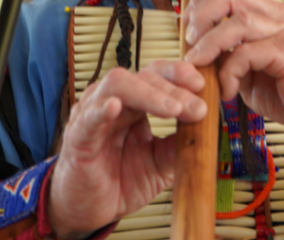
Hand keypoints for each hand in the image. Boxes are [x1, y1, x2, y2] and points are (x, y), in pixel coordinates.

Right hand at [47, 61, 207, 237]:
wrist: (89, 209)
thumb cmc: (120, 179)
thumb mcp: (160, 163)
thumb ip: (178, 144)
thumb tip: (205, 128)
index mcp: (135, 102)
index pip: (158, 74)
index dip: (179, 73)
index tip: (203, 85)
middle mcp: (114, 100)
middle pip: (144, 76)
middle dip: (174, 89)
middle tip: (197, 107)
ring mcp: (93, 114)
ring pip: (118, 85)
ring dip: (149, 94)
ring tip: (172, 109)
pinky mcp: (78, 137)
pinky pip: (88, 118)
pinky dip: (101, 110)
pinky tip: (115, 108)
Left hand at [182, 0, 283, 141]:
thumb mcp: (255, 73)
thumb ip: (232, 59)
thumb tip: (199, 57)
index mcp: (271, 15)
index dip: (200, 6)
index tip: (187, 33)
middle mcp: (279, 16)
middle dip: (200, 16)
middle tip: (189, 45)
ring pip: (236, 22)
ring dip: (209, 46)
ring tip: (199, 67)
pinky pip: (247, 53)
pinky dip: (228, 72)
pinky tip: (227, 92)